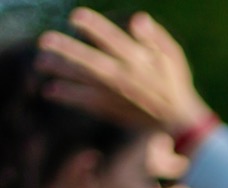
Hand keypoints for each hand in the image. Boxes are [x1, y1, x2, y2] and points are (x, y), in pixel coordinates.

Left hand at [39, 10, 209, 134]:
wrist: (180, 123)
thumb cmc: (175, 84)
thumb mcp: (173, 56)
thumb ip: (155, 37)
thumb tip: (138, 20)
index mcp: (139, 62)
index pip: (112, 40)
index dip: (93, 27)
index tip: (75, 17)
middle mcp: (125, 79)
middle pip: (90, 62)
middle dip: (66, 51)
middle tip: (44, 41)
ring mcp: (116, 97)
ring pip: (84, 83)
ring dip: (60, 73)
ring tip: (41, 62)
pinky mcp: (112, 111)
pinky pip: (86, 103)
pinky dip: (68, 96)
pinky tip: (51, 89)